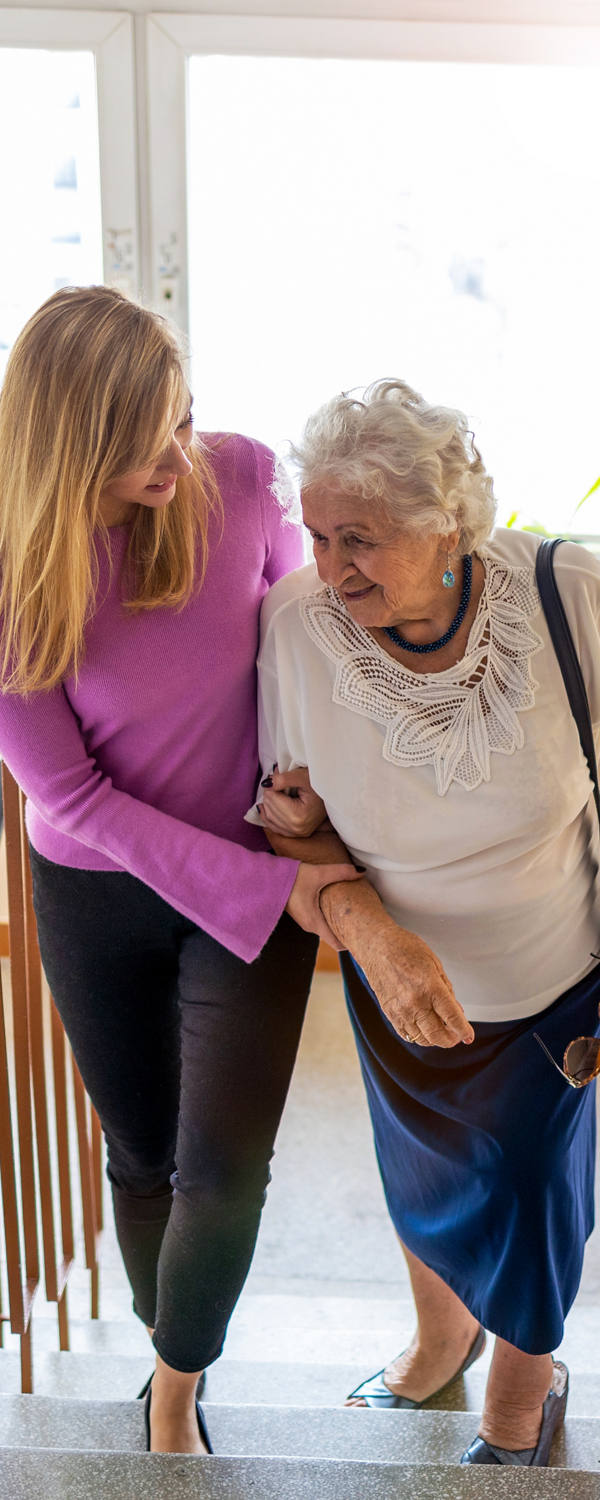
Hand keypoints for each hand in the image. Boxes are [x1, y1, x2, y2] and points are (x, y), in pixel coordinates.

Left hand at [258, 766, 326, 837]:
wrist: (332, 795)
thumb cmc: (318, 784)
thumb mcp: (302, 777)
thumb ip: (283, 779)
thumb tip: (266, 784)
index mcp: (299, 816)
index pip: (271, 798)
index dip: (272, 785)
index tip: (279, 777)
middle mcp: (297, 829)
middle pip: (268, 808)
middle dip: (270, 794)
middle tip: (279, 783)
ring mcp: (296, 834)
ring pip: (268, 817)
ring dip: (268, 803)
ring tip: (279, 792)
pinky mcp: (295, 835)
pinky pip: (272, 826)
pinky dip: (268, 815)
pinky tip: (271, 805)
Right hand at [286, 861, 364, 949]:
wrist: (266, 878)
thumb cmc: (290, 878)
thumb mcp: (318, 873)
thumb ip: (341, 872)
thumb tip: (362, 871)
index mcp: (314, 922)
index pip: (337, 943)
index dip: (352, 944)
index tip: (367, 941)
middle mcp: (310, 925)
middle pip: (334, 936)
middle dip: (350, 932)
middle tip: (368, 925)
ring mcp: (305, 919)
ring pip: (328, 927)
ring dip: (340, 923)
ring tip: (357, 915)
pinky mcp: (302, 912)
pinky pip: (321, 920)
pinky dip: (332, 917)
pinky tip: (340, 906)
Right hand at [360, 925, 473, 1047]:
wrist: (377, 947)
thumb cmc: (406, 949)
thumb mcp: (435, 964)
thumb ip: (447, 989)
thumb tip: (455, 1010)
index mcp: (430, 987)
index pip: (452, 1018)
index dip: (464, 1031)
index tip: (468, 1037)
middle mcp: (415, 1003)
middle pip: (437, 1035)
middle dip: (451, 1040)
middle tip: (457, 1036)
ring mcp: (400, 1011)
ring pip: (422, 1039)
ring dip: (435, 1040)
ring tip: (441, 1031)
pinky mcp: (389, 1014)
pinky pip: (406, 1035)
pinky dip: (419, 1037)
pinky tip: (424, 1029)